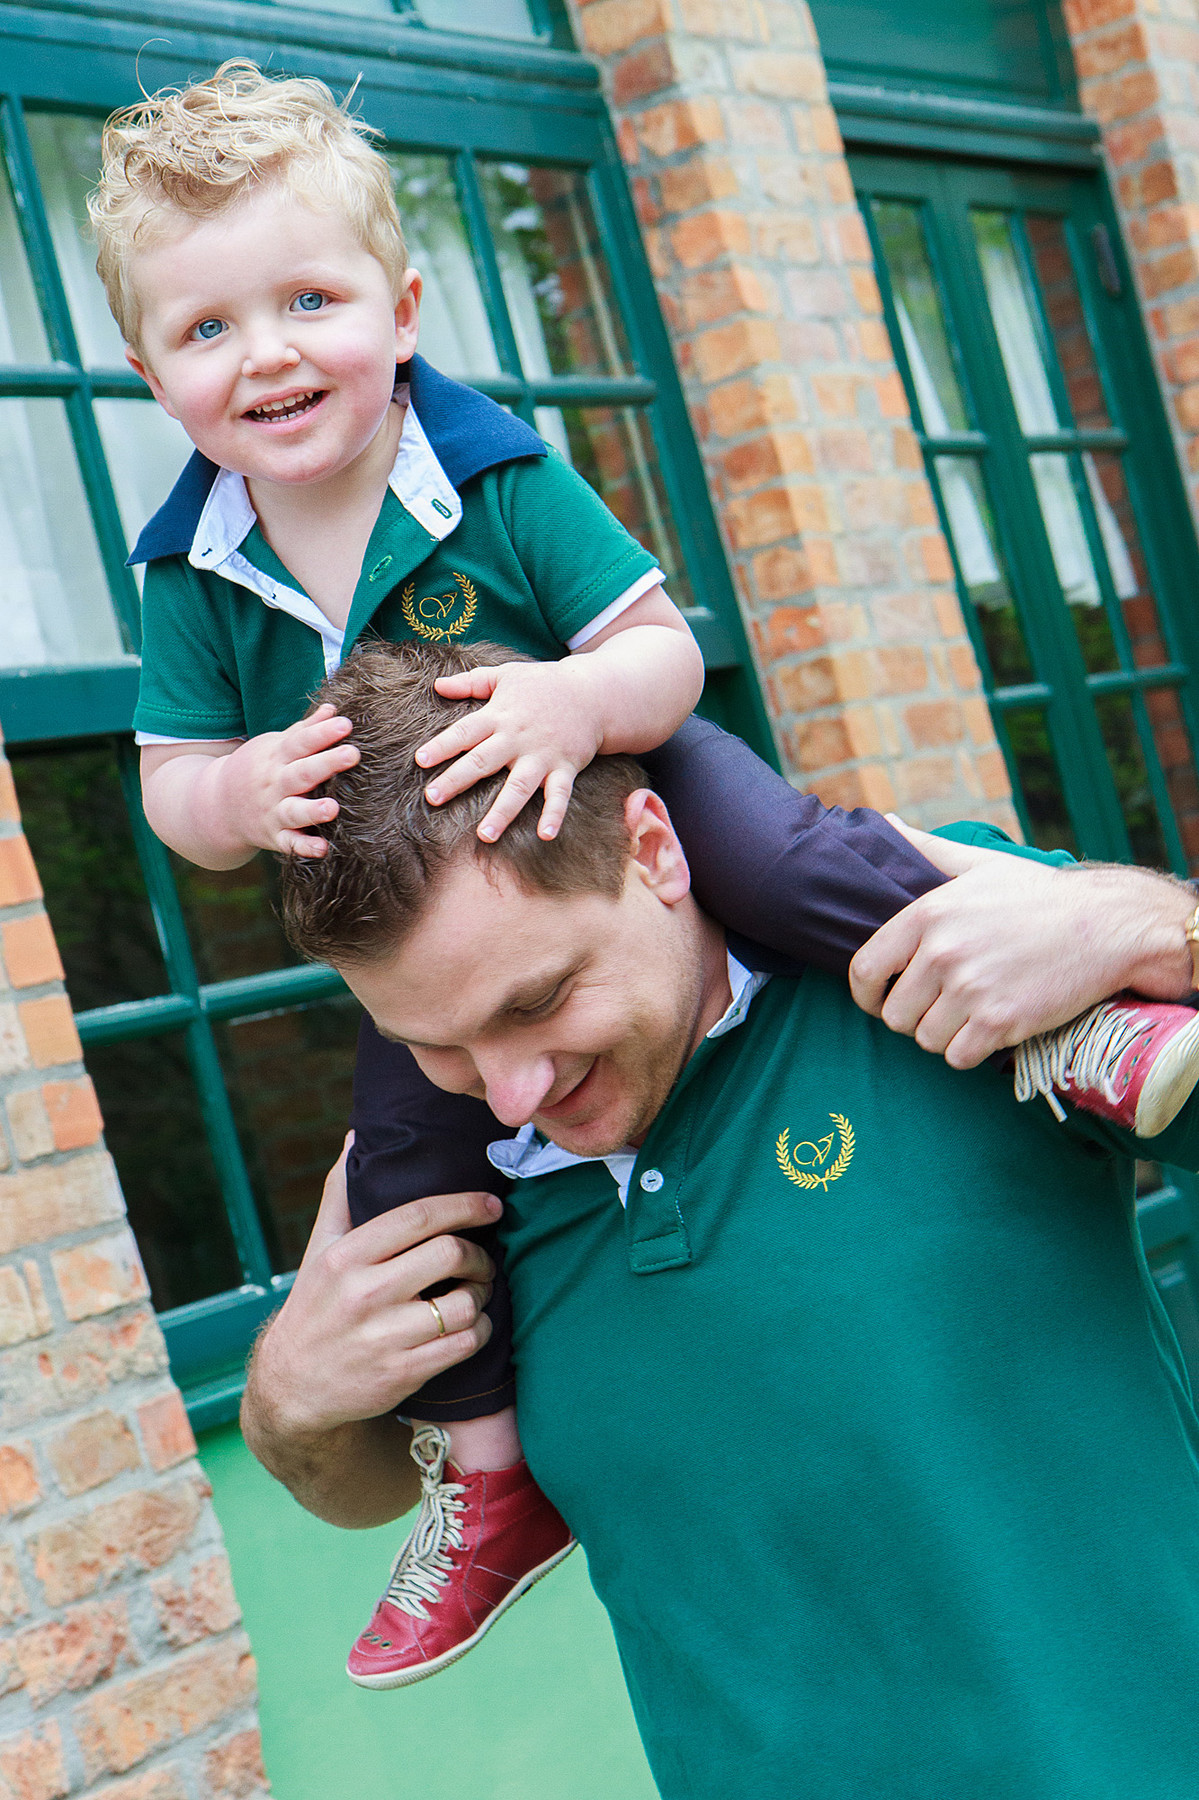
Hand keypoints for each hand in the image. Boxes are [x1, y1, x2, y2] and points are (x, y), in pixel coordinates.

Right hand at [219, 704, 359, 857]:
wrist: (216, 805)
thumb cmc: (257, 769)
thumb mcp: (274, 745)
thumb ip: (305, 730)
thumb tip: (332, 709)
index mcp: (276, 757)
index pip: (301, 742)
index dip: (323, 733)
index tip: (346, 724)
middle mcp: (274, 784)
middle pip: (302, 773)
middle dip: (327, 763)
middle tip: (353, 754)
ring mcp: (273, 812)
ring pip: (294, 811)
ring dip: (313, 810)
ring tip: (333, 808)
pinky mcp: (274, 837)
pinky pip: (289, 844)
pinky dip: (304, 847)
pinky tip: (324, 849)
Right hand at [249, 1137, 499, 1440]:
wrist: (291, 1386)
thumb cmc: (315, 1306)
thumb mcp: (319, 1248)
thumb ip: (341, 1193)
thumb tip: (356, 1138)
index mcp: (347, 1256)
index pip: (420, 1216)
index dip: (465, 1206)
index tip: (491, 1206)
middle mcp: (364, 1294)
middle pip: (450, 1255)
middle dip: (479, 1254)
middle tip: (481, 1259)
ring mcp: (384, 1337)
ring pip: (464, 1303)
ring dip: (483, 1295)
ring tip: (477, 1292)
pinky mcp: (401, 1373)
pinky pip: (464, 1344)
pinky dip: (480, 1331)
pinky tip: (472, 1324)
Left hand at [415, 661, 603, 841]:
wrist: (594, 693)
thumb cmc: (544, 684)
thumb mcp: (506, 675)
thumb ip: (471, 682)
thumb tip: (437, 685)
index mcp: (499, 716)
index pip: (464, 732)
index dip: (442, 746)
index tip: (420, 760)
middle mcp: (517, 738)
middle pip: (483, 761)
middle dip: (457, 779)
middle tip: (432, 798)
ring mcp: (542, 755)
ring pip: (519, 786)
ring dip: (502, 811)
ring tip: (484, 835)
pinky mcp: (565, 767)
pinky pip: (560, 794)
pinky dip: (554, 814)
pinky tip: (545, 835)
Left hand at [849, 819, 1193, 1066]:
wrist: (1108, 925)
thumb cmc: (1039, 895)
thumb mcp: (978, 864)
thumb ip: (926, 849)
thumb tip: (886, 824)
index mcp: (927, 915)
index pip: (864, 970)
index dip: (866, 995)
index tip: (879, 1000)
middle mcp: (942, 952)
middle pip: (894, 1015)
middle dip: (912, 1017)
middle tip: (940, 1006)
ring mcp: (971, 990)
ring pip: (925, 1040)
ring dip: (943, 1035)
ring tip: (969, 1013)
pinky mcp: (1001, 1022)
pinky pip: (958, 1057)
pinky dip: (970, 1051)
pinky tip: (988, 1029)